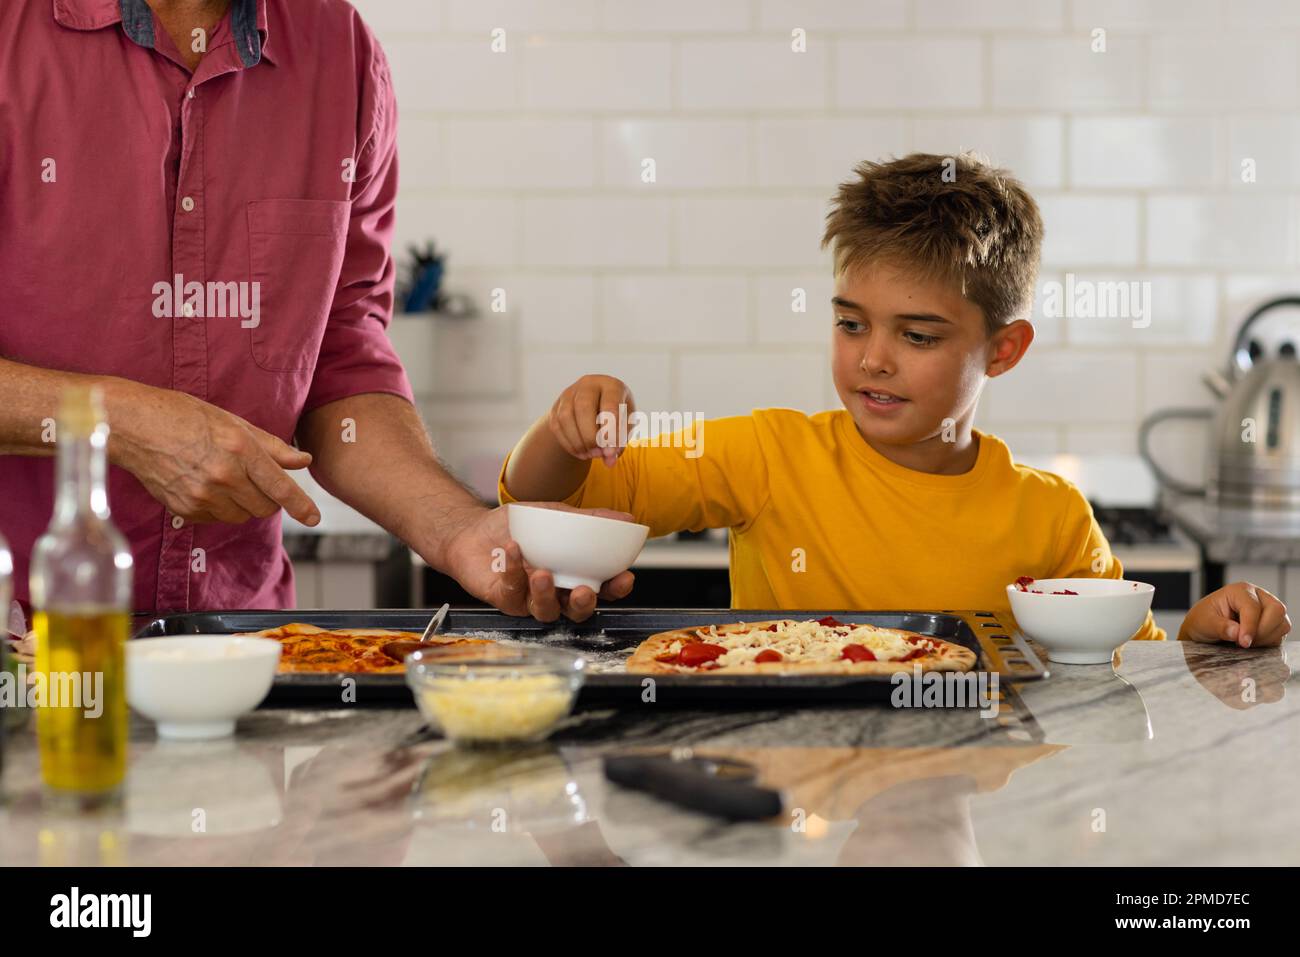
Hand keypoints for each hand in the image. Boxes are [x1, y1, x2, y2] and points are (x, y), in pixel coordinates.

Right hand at [106, 380, 319, 525]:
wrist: (132, 425)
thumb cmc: (183, 416)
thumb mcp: (233, 423)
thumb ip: (271, 446)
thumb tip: (303, 461)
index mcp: (240, 449)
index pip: (280, 487)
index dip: (301, 505)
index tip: (314, 518)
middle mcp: (223, 476)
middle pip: (264, 507)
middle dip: (268, 500)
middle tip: (256, 482)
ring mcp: (202, 496)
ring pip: (241, 516)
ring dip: (243, 504)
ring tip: (224, 478)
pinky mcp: (184, 509)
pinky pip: (215, 518)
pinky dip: (218, 507)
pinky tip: (204, 484)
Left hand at [437, 503, 634, 621]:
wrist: (476, 530)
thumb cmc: (520, 528)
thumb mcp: (558, 516)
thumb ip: (591, 520)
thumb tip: (626, 518)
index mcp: (573, 576)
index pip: (602, 590)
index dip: (616, 589)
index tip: (624, 577)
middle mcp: (555, 593)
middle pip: (576, 611)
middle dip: (583, 604)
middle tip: (583, 591)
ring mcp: (529, 599)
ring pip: (544, 611)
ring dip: (546, 594)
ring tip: (542, 573)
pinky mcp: (503, 599)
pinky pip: (512, 591)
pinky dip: (514, 570)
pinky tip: (514, 549)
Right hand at [548, 374, 634, 467]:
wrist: (596, 409)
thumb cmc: (617, 418)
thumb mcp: (624, 428)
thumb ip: (619, 443)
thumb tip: (609, 461)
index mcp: (612, 385)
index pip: (610, 405)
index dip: (610, 430)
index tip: (610, 451)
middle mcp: (589, 384)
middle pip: (583, 407)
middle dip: (590, 436)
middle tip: (598, 454)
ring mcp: (570, 394)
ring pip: (566, 417)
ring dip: (578, 441)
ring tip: (590, 455)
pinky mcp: (557, 406)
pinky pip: (557, 426)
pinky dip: (568, 444)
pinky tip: (581, 453)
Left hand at [1178, 582, 1290, 648]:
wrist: (1204, 628)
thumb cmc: (1202, 620)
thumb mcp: (1204, 623)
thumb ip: (1219, 627)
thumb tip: (1236, 632)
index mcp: (1239, 590)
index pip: (1253, 607)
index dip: (1250, 626)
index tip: (1243, 642)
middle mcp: (1258, 596)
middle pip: (1277, 610)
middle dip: (1262, 631)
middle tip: (1243, 642)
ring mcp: (1268, 609)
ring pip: (1283, 624)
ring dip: (1266, 638)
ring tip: (1244, 642)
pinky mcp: (1272, 623)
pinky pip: (1280, 635)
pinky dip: (1268, 642)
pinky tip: (1252, 643)